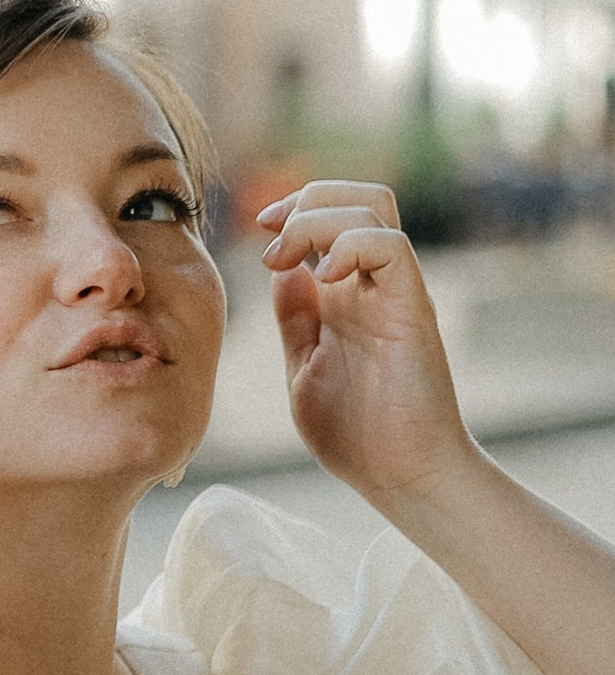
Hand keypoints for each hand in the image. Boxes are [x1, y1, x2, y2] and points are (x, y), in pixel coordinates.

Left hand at [256, 181, 468, 500]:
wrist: (401, 478)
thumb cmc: (358, 434)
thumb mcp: (305, 366)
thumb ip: (295, 318)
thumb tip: (282, 271)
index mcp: (347, 295)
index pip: (335, 217)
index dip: (295, 207)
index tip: (261, 230)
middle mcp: (374, 286)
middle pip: (361, 198)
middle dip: (309, 196)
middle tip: (271, 230)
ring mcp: (395, 295)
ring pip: (374, 210)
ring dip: (318, 218)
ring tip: (284, 258)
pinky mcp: (412, 312)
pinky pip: (393, 249)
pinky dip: (352, 245)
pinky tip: (322, 277)